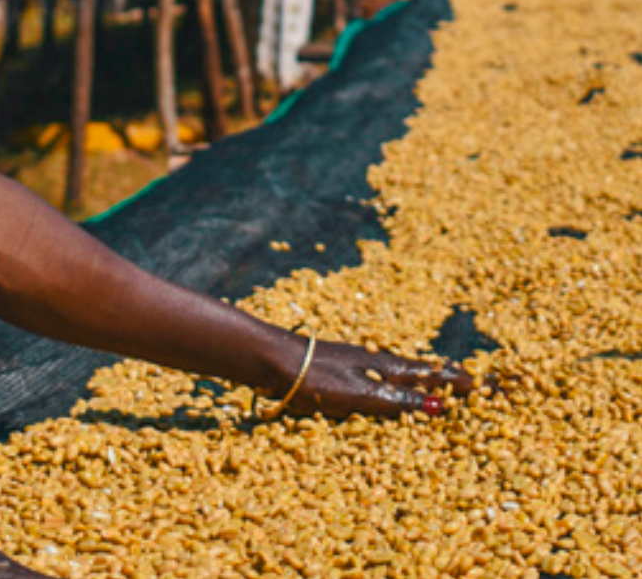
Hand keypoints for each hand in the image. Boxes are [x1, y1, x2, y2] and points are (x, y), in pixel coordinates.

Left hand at [281, 337, 478, 419]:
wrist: (273, 361)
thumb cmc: (316, 379)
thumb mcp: (361, 395)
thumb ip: (398, 400)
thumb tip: (440, 406)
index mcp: (387, 367)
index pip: (435, 375)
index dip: (463, 383)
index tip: (495, 386)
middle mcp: (378, 363)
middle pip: (422, 372)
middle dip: (451, 379)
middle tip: (479, 385)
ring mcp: (360, 365)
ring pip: (403, 374)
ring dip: (427, 381)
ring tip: (446, 388)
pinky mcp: (343, 373)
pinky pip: (382, 380)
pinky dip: (401, 385)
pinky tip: (394, 391)